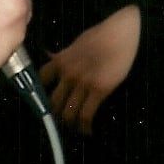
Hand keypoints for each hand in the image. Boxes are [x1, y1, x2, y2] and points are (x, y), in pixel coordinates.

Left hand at [40, 4, 140, 134]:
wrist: (122, 31)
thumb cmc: (103, 33)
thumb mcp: (77, 42)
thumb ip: (65, 54)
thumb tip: (54, 57)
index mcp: (61, 60)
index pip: (42, 79)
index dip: (42, 91)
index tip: (45, 100)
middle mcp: (68, 73)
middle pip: (53, 101)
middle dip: (55, 114)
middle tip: (62, 121)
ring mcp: (82, 82)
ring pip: (68, 112)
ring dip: (71, 124)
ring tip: (76, 129)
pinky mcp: (99, 89)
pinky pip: (86, 115)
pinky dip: (85, 127)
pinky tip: (89, 131)